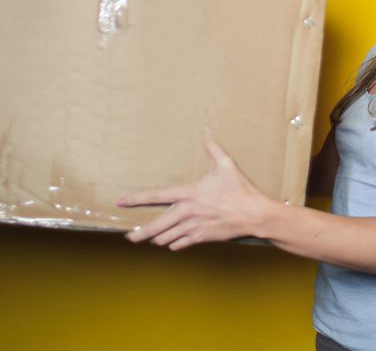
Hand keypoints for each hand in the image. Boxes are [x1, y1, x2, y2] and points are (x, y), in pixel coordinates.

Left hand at [116, 131, 274, 249]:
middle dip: (140, 234)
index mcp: (189, 194)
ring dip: (157, 238)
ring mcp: (193, 227)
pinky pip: (180, 244)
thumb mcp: (226, 165)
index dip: (136, 199)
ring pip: (165, 238)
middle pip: (155, 226)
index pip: (156, 196)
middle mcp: (187, 212)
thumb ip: (213, 148)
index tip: (121, 202)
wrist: (254, 215)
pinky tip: (173, 241)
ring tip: (151, 238)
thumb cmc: (240, 190)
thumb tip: (206, 130)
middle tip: (129, 237)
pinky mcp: (201, 238)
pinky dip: (174, 244)